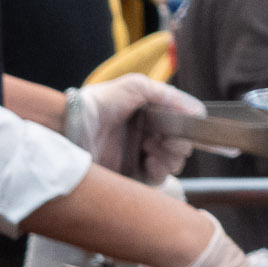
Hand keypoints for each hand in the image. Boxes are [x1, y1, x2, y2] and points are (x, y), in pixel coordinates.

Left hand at [69, 73, 202, 182]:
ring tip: (153, 149)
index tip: (186, 127)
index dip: (186, 128)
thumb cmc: (99, 103)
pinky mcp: (127, 176)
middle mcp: (144, 137)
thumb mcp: (136, 87)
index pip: (180, 126)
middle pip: (179, 146)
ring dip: (171, 157)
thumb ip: (169, 96)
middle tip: (168, 140)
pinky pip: (156, 179)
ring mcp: (136, 158)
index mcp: (148, 117)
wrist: (70, 128)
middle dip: (180, 144)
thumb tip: (197, 112)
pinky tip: (150, 161)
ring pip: (172, 164)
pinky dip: (161, 171)